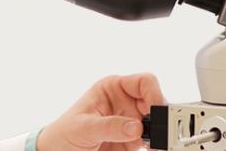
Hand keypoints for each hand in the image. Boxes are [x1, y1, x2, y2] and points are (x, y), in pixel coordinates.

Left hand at [36, 72, 166, 150]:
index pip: (143, 82)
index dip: (154, 92)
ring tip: (157, 143)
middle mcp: (125, 102)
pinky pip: (153, 141)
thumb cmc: (64, 132)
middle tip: (161, 130)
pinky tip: (154, 149)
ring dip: (161, 132)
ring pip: (157, 123)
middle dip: (161, 114)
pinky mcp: (133, 141)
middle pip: (155, 102)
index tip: (155, 110)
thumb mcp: (83, 127)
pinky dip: (157, 145)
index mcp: (112, 88)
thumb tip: (135, 127)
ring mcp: (130, 122)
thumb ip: (108, 126)